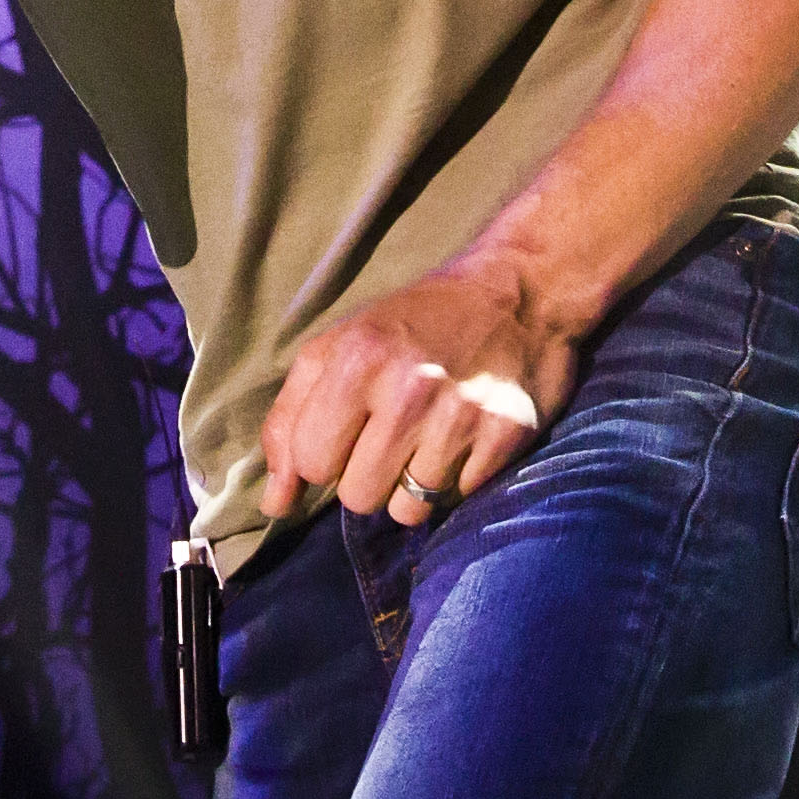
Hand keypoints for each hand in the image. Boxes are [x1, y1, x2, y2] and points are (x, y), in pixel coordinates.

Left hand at [260, 257, 580, 526]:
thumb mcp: (340, 347)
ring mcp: (462, 415)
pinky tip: (468, 436)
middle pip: (359, 496)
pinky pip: (460, 497)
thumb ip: (291, 421)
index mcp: (358, 360)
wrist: (522, 288)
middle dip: (370, 476)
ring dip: (416, 484)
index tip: (349, 430)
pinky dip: (461, 476)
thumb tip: (275, 503)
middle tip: (395, 435)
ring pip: (410, 510)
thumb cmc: (419, 321)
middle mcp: (409, 389)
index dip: (325, 454)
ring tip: (433, 437)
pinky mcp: (508, 434)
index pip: (312, 464)